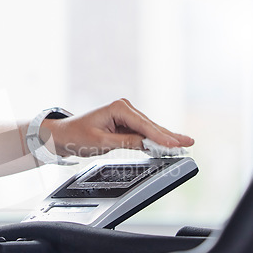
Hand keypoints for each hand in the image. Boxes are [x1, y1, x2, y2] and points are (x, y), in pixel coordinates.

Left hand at [41, 98, 193, 156]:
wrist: (63, 135)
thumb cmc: (77, 135)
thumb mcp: (101, 142)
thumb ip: (126, 142)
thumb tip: (147, 144)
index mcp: (118, 108)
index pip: (144, 125)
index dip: (160, 137)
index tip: (174, 145)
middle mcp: (124, 108)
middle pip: (151, 125)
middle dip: (169, 135)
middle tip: (189, 143)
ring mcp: (125, 115)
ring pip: (149, 129)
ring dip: (164, 137)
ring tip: (184, 144)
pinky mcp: (125, 124)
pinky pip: (142, 132)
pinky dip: (154, 139)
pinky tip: (167, 144)